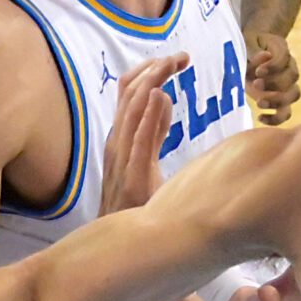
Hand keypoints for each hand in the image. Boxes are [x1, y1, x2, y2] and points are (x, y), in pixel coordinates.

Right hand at [103, 53, 186, 213]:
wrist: (126, 245)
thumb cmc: (136, 205)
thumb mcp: (147, 157)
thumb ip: (154, 131)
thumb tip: (165, 101)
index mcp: (121, 137)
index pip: (132, 92)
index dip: (153, 71)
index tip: (179, 59)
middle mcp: (117, 143)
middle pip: (130, 93)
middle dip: (155, 69)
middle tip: (182, 56)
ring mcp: (122, 160)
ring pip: (131, 111)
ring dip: (153, 83)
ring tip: (172, 63)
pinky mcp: (132, 179)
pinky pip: (137, 142)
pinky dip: (147, 118)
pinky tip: (161, 96)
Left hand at [246, 31, 300, 124]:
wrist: (248, 50)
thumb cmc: (247, 44)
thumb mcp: (246, 42)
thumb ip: (254, 49)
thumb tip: (266, 56)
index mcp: (281, 48)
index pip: (285, 58)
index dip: (274, 66)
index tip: (258, 72)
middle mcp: (289, 66)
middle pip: (293, 76)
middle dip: (275, 83)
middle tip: (256, 84)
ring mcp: (287, 84)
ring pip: (294, 95)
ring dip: (277, 100)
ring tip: (259, 103)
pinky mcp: (280, 99)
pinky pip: (285, 112)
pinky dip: (276, 118)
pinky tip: (261, 118)